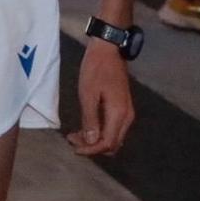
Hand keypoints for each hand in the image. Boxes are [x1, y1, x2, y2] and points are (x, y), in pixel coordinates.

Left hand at [66, 38, 132, 155]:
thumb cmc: (96, 69)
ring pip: (113, 137)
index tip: (74, 148)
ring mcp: (126, 112)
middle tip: (72, 140)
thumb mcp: (88, 93)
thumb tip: (91, 141)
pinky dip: (99, 131)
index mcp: (119, 114)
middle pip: (112, 144)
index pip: (107, 143)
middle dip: (92, 146)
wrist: (109, 50)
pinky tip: (85, 126)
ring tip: (76, 134)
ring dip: (95, 139)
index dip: (90, 150)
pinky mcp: (122, 107)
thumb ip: (90, 118)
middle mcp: (127, 117)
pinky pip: (113, 127)